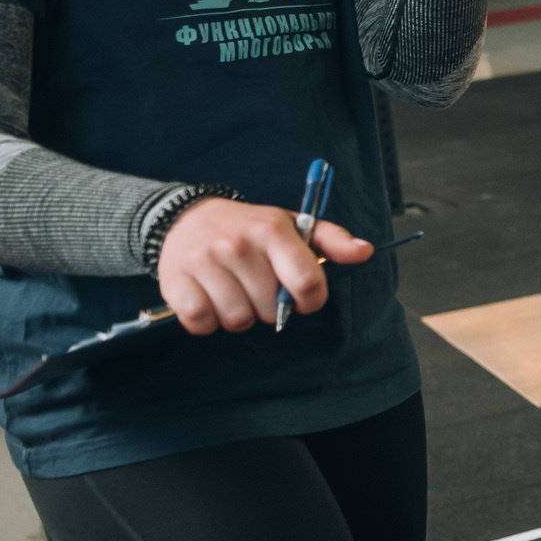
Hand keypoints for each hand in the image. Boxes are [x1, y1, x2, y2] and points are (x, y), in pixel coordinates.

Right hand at [156, 198, 374, 334]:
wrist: (187, 217)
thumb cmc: (250, 228)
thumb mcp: (293, 225)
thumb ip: (332, 240)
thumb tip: (364, 251)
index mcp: (273, 231)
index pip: (307, 283)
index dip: (310, 300)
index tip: (301, 297)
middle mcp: (238, 245)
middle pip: (271, 309)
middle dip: (271, 307)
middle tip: (259, 288)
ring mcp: (205, 263)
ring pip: (238, 320)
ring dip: (240, 316)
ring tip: (235, 293)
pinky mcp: (176, 282)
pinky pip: (202, 323)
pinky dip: (207, 322)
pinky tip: (210, 301)